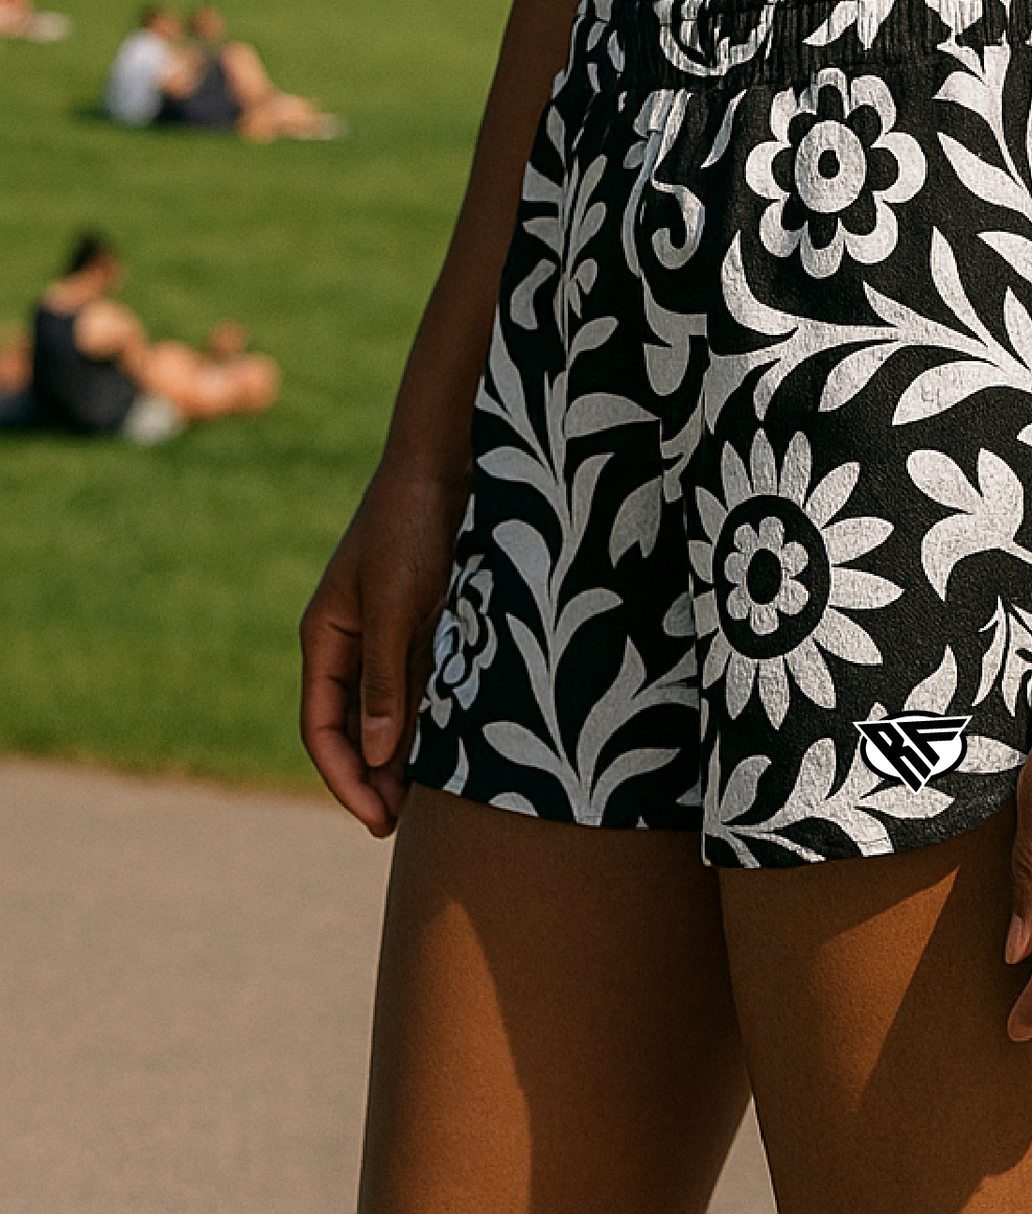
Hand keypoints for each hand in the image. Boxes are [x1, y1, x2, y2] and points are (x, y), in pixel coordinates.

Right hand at [299, 461, 465, 835]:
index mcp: (326, 638)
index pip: (322, 728)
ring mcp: (388, 631)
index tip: (377, 820)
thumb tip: (372, 757)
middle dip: (373, 778)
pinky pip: (420, 683)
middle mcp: (351, 641)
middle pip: (352, 727)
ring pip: (388, 710)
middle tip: (403, 826)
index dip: (345, 779)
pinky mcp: (424, 620)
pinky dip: (430, 716)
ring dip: (403, 754)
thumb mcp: (397, 605)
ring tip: (429, 802)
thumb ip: (385, 679)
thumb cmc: (411, 525)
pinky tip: (452, 748)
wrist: (447, 461)